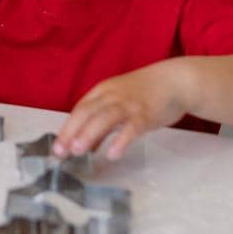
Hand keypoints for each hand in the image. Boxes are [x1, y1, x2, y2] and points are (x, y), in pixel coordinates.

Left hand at [54, 63, 188, 161]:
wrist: (176, 80)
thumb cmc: (146, 94)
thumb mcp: (120, 105)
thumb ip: (103, 126)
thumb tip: (87, 147)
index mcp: (103, 91)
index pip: (80, 109)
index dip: (67, 128)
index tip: (57, 148)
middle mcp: (112, 95)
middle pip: (87, 112)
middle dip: (72, 131)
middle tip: (61, 152)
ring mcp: (130, 104)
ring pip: (105, 117)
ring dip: (90, 133)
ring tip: (78, 151)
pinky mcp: (147, 113)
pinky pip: (132, 127)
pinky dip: (121, 140)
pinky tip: (113, 154)